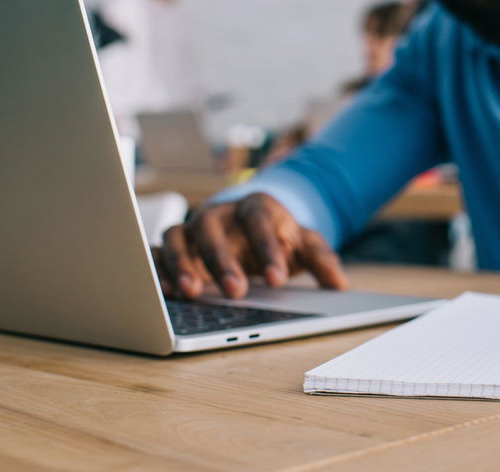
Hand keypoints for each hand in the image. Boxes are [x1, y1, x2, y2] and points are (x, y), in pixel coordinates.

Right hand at [154, 193, 347, 298]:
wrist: (250, 223)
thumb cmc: (276, 235)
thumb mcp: (304, 242)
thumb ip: (322, 259)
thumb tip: (340, 285)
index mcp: (256, 207)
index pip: (260, 221)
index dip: (267, 249)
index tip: (277, 280)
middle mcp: (220, 214)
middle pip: (213, 228)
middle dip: (222, 260)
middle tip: (235, 291)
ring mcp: (193, 227)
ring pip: (179, 236)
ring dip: (182, 263)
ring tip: (191, 292)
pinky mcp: (175, 244)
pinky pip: (159, 252)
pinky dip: (159, 268)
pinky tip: (165, 291)